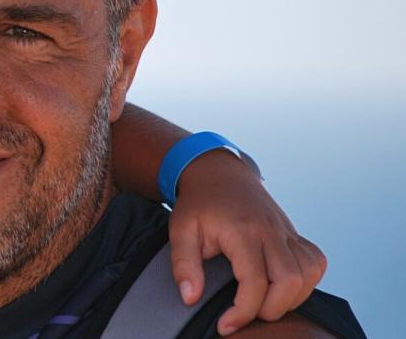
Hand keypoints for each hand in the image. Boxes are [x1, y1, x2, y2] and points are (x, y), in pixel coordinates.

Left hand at [167, 150, 326, 336]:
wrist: (218, 172)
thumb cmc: (199, 203)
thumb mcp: (180, 230)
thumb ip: (183, 265)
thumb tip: (190, 297)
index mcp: (242, 230)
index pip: (255, 282)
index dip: (243, 312)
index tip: (225, 325)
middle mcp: (271, 231)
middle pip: (290, 281)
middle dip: (271, 309)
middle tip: (246, 314)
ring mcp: (286, 231)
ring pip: (309, 273)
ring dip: (291, 298)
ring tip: (263, 303)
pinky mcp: (294, 233)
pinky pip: (315, 261)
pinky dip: (306, 281)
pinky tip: (282, 287)